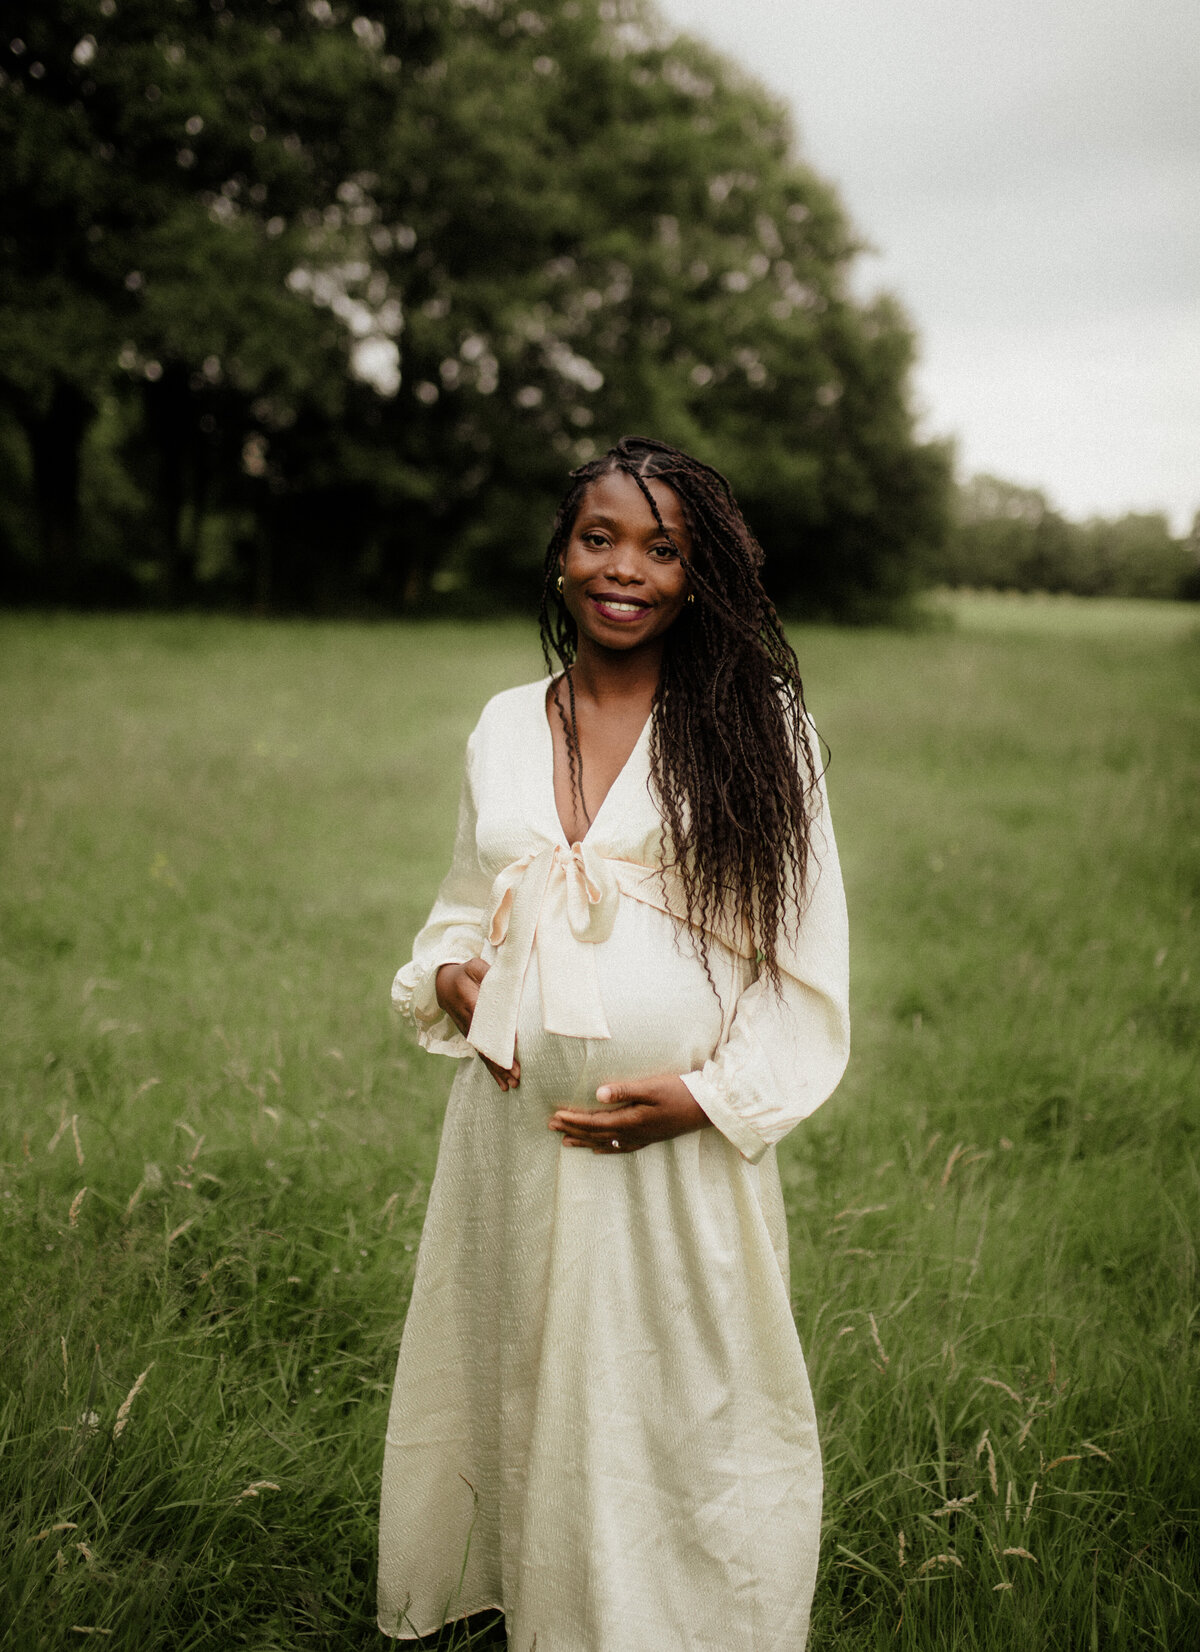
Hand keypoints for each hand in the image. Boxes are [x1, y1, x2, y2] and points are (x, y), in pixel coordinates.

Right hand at [435, 959, 519, 1090]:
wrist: (441, 985)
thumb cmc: (464, 973)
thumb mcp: (474, 966)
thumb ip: (487, 972)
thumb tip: (505, 981)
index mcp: (471, 1003)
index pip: (488, 1021)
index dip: (501, 1034)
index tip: (515, 1046)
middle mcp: (469, 1022)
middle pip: (487, 1045)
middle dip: (501, 1061)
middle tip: (516, 1075)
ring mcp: (469, 1032)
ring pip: (484, 1054)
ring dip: (497, 1070)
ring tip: (512, 1084)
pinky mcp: (471, 1038)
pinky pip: (482, 1055)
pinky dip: (492, 1070)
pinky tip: (502, 1083)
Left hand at [548, 1073, 710, 1153]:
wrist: (707, 1107)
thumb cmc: (680, 1092)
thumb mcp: (652, 1086)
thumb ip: (625, 1090)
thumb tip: (598, 1094)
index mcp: (631, 1120)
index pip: (595, 1121)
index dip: (574, 1119)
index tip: (556, 1115)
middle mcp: (633, 1132)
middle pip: (596, 1133)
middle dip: (573, 1129)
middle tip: (551, 1126)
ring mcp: (642, 1137)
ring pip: (605, 1142)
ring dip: (584, 1141)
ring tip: (565, 1141)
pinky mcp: (650, 1137)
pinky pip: (621, 1147)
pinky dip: (606, 1148)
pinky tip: (598, 1149)